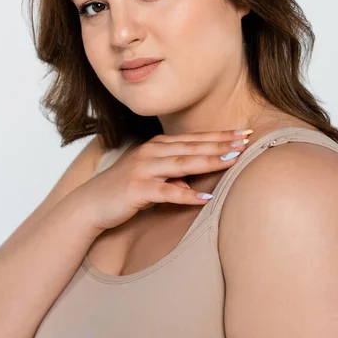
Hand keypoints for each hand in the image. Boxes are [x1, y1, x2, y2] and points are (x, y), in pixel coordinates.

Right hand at [81, 130, 248, 232]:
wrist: (91, 204)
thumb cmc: (123, 190)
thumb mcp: (151, 178)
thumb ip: (174, 177)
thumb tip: (195, 186)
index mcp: (156, 146)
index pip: (194, 139)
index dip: (219, 136)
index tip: (243, 133)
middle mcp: (151, 152)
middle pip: (192, 147)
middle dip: (221, 143)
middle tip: (246, 140)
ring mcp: (143, 169)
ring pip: (182, 164)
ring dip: (209, 161)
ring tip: (233, 160)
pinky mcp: (137, 189)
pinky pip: (167, 192)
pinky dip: (187, 195)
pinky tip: (206, 199)